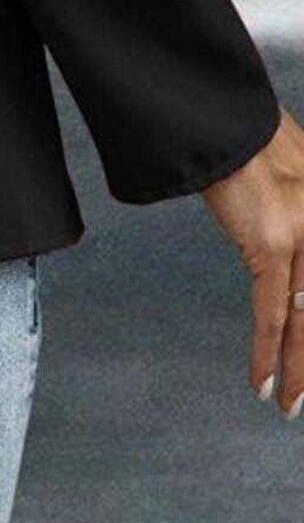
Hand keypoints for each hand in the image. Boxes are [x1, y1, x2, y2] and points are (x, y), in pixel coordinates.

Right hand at [203, 108, 303, 416]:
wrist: (226, 118)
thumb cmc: (254, 142)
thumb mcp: (297, 180)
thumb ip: (302, 216)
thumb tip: (296, 257)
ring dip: (297, 369)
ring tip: (290, 404)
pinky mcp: (275, 243)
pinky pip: (271, 312)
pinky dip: (265, 353)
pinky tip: (262, 383)